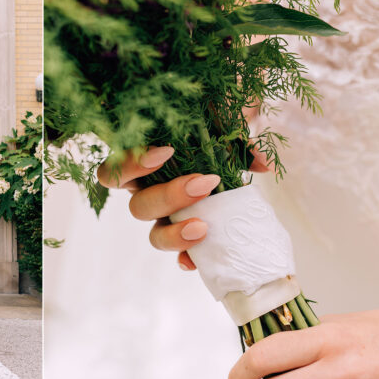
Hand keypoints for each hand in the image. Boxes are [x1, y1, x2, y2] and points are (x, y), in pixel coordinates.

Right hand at [95, 139, 270, 269]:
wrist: (230, 138)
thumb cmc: (212, 122)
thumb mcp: (218, 118)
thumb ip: (233, 134)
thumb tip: (264, 164)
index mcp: (142, 163)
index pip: (114, 171)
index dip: (131, 166)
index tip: (166, 153)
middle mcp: (147, 193)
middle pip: (138, 207)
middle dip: (169, 198)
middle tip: (205, 185)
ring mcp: (167, 217)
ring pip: (154, 234)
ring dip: (175, 234)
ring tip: (203, 228)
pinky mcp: (185, 231)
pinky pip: (179, 252)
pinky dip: (187, 257)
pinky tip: (196, 261)